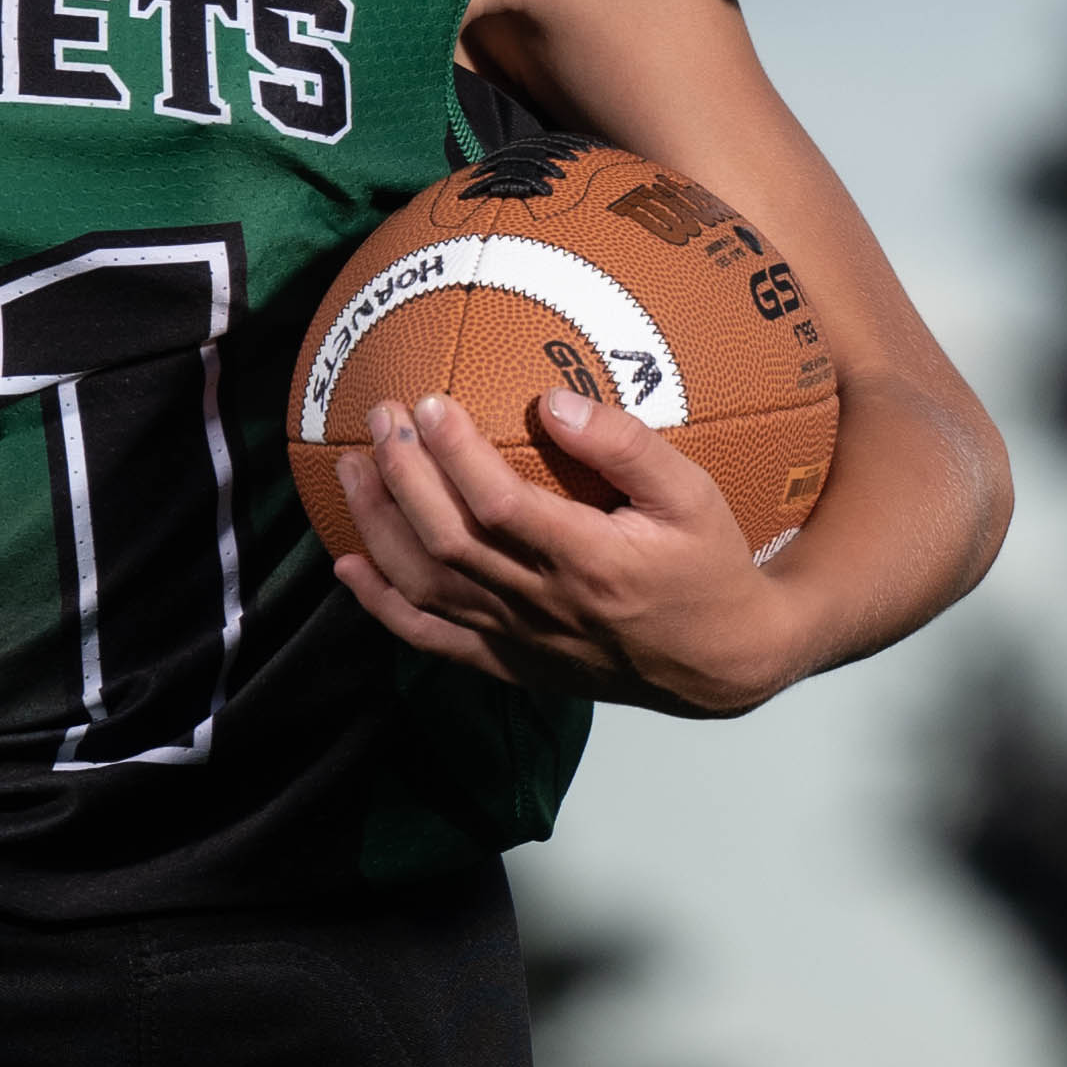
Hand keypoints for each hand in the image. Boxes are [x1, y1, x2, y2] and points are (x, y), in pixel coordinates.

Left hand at [329, 386, 806, 713]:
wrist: (719, 663)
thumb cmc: (707, 566)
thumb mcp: (693, 496)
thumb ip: (627, 447)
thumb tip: (551, 403)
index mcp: (592, 561)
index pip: (502, 506)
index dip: (456, 456)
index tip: (431, 403)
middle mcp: (546, 605)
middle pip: (449, 541)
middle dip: (404, 475)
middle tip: (381, 418)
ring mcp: (520, 639)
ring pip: (428, 587)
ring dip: (380, 528)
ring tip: (352, 468)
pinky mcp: (508, 663)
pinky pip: (433, 638)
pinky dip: (383, 606)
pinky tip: (347, 567)